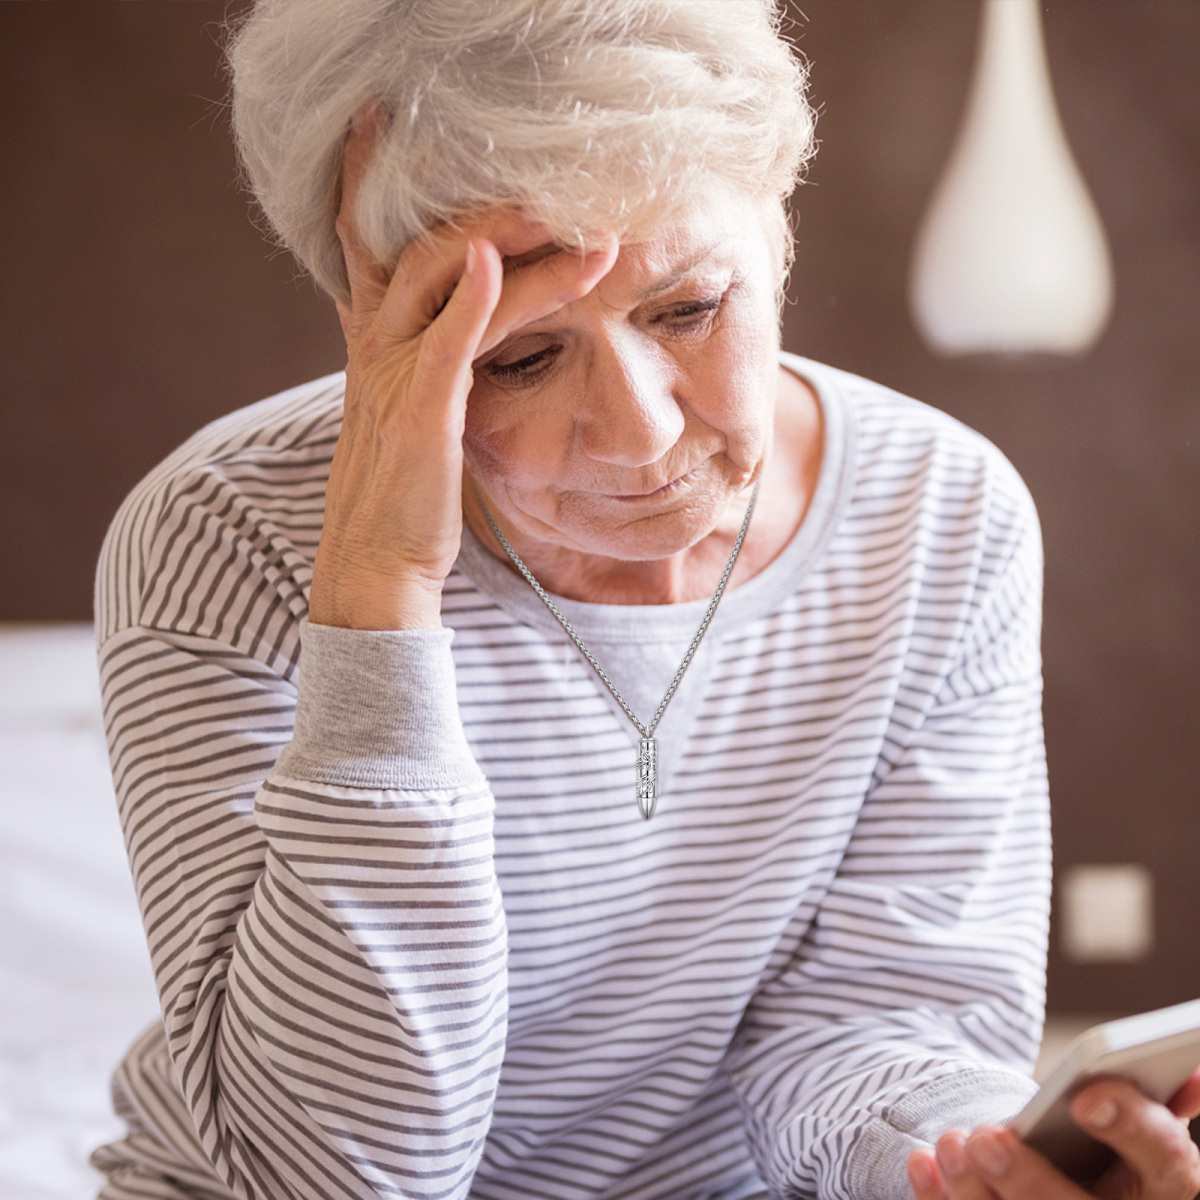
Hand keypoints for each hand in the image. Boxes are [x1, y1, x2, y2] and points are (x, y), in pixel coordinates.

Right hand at [309, 107, 617, 629]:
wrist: (378, 566)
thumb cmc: (404, 494)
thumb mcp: (408, 414)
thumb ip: (426, 362)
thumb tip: (456, 330)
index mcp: (375, 345)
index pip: (371, 246)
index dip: (374, 183)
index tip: (392, 125)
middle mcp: (376, 348)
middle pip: (414, 246)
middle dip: (477, 203)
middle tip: (545, 174)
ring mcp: (393, 378)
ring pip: (443, 283)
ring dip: (503, 239)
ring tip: (565, 215)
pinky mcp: (419, 415)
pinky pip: (447, 346)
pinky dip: (473, 300)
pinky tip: (498, 263)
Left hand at [907, 1071, 1199, 1199]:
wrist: (1072, 1186)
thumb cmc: (1106, 1152)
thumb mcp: (1137, 1131)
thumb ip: (1151, 1101)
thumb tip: (1188, 1074)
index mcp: (1167, 1185)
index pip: (1167, 1161)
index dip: (1131, 1126)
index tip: (1086, 1098)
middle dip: (1030, 1181)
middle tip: (984, 1137)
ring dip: (976, 1191)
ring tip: (949, 1144)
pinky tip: (924, 1165)